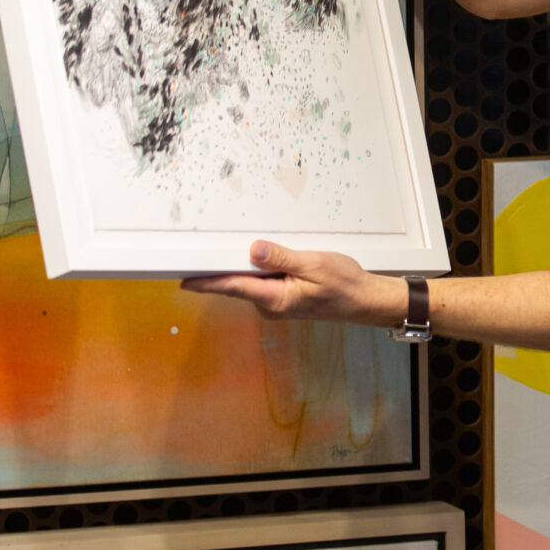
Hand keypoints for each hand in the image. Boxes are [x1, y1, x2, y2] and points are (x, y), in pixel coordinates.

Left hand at [183, 241, 402, 325]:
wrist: (364, 300)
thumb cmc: (343, 285)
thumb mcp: (314, 265)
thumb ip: (281, 258)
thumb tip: (253, 250)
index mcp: (275, 299)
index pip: (233, 288)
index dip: (207, 282)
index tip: (185, 280)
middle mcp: (271, 305)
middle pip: (237, 283)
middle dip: (224, 266)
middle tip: (207, 248)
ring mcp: (276, 303)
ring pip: (251, 280)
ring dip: (247, 265)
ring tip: (248, 245)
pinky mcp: (282, 297)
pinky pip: (263, 281)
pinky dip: (261, 268)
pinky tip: (267, 256)